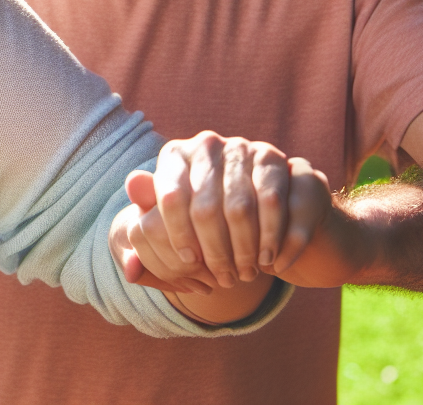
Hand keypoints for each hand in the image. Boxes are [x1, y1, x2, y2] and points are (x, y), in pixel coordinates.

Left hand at [109, 132, 332, 293]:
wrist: (275, 211)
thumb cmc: (212, 225)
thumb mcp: (177, 232)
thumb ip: (151, 249)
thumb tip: (129, 269)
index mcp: (177, 154)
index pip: (171, 195)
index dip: (177, 235)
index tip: (189, 262)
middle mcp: (213, 144)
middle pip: (206, 205)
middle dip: (214, 250)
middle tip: (224, 279)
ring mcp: (254, 151)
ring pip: (243, 207)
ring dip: (245, 249)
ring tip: (247, 273)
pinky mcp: (293, 167)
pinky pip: (279, 207)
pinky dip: (275, 241)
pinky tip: (273, 262)